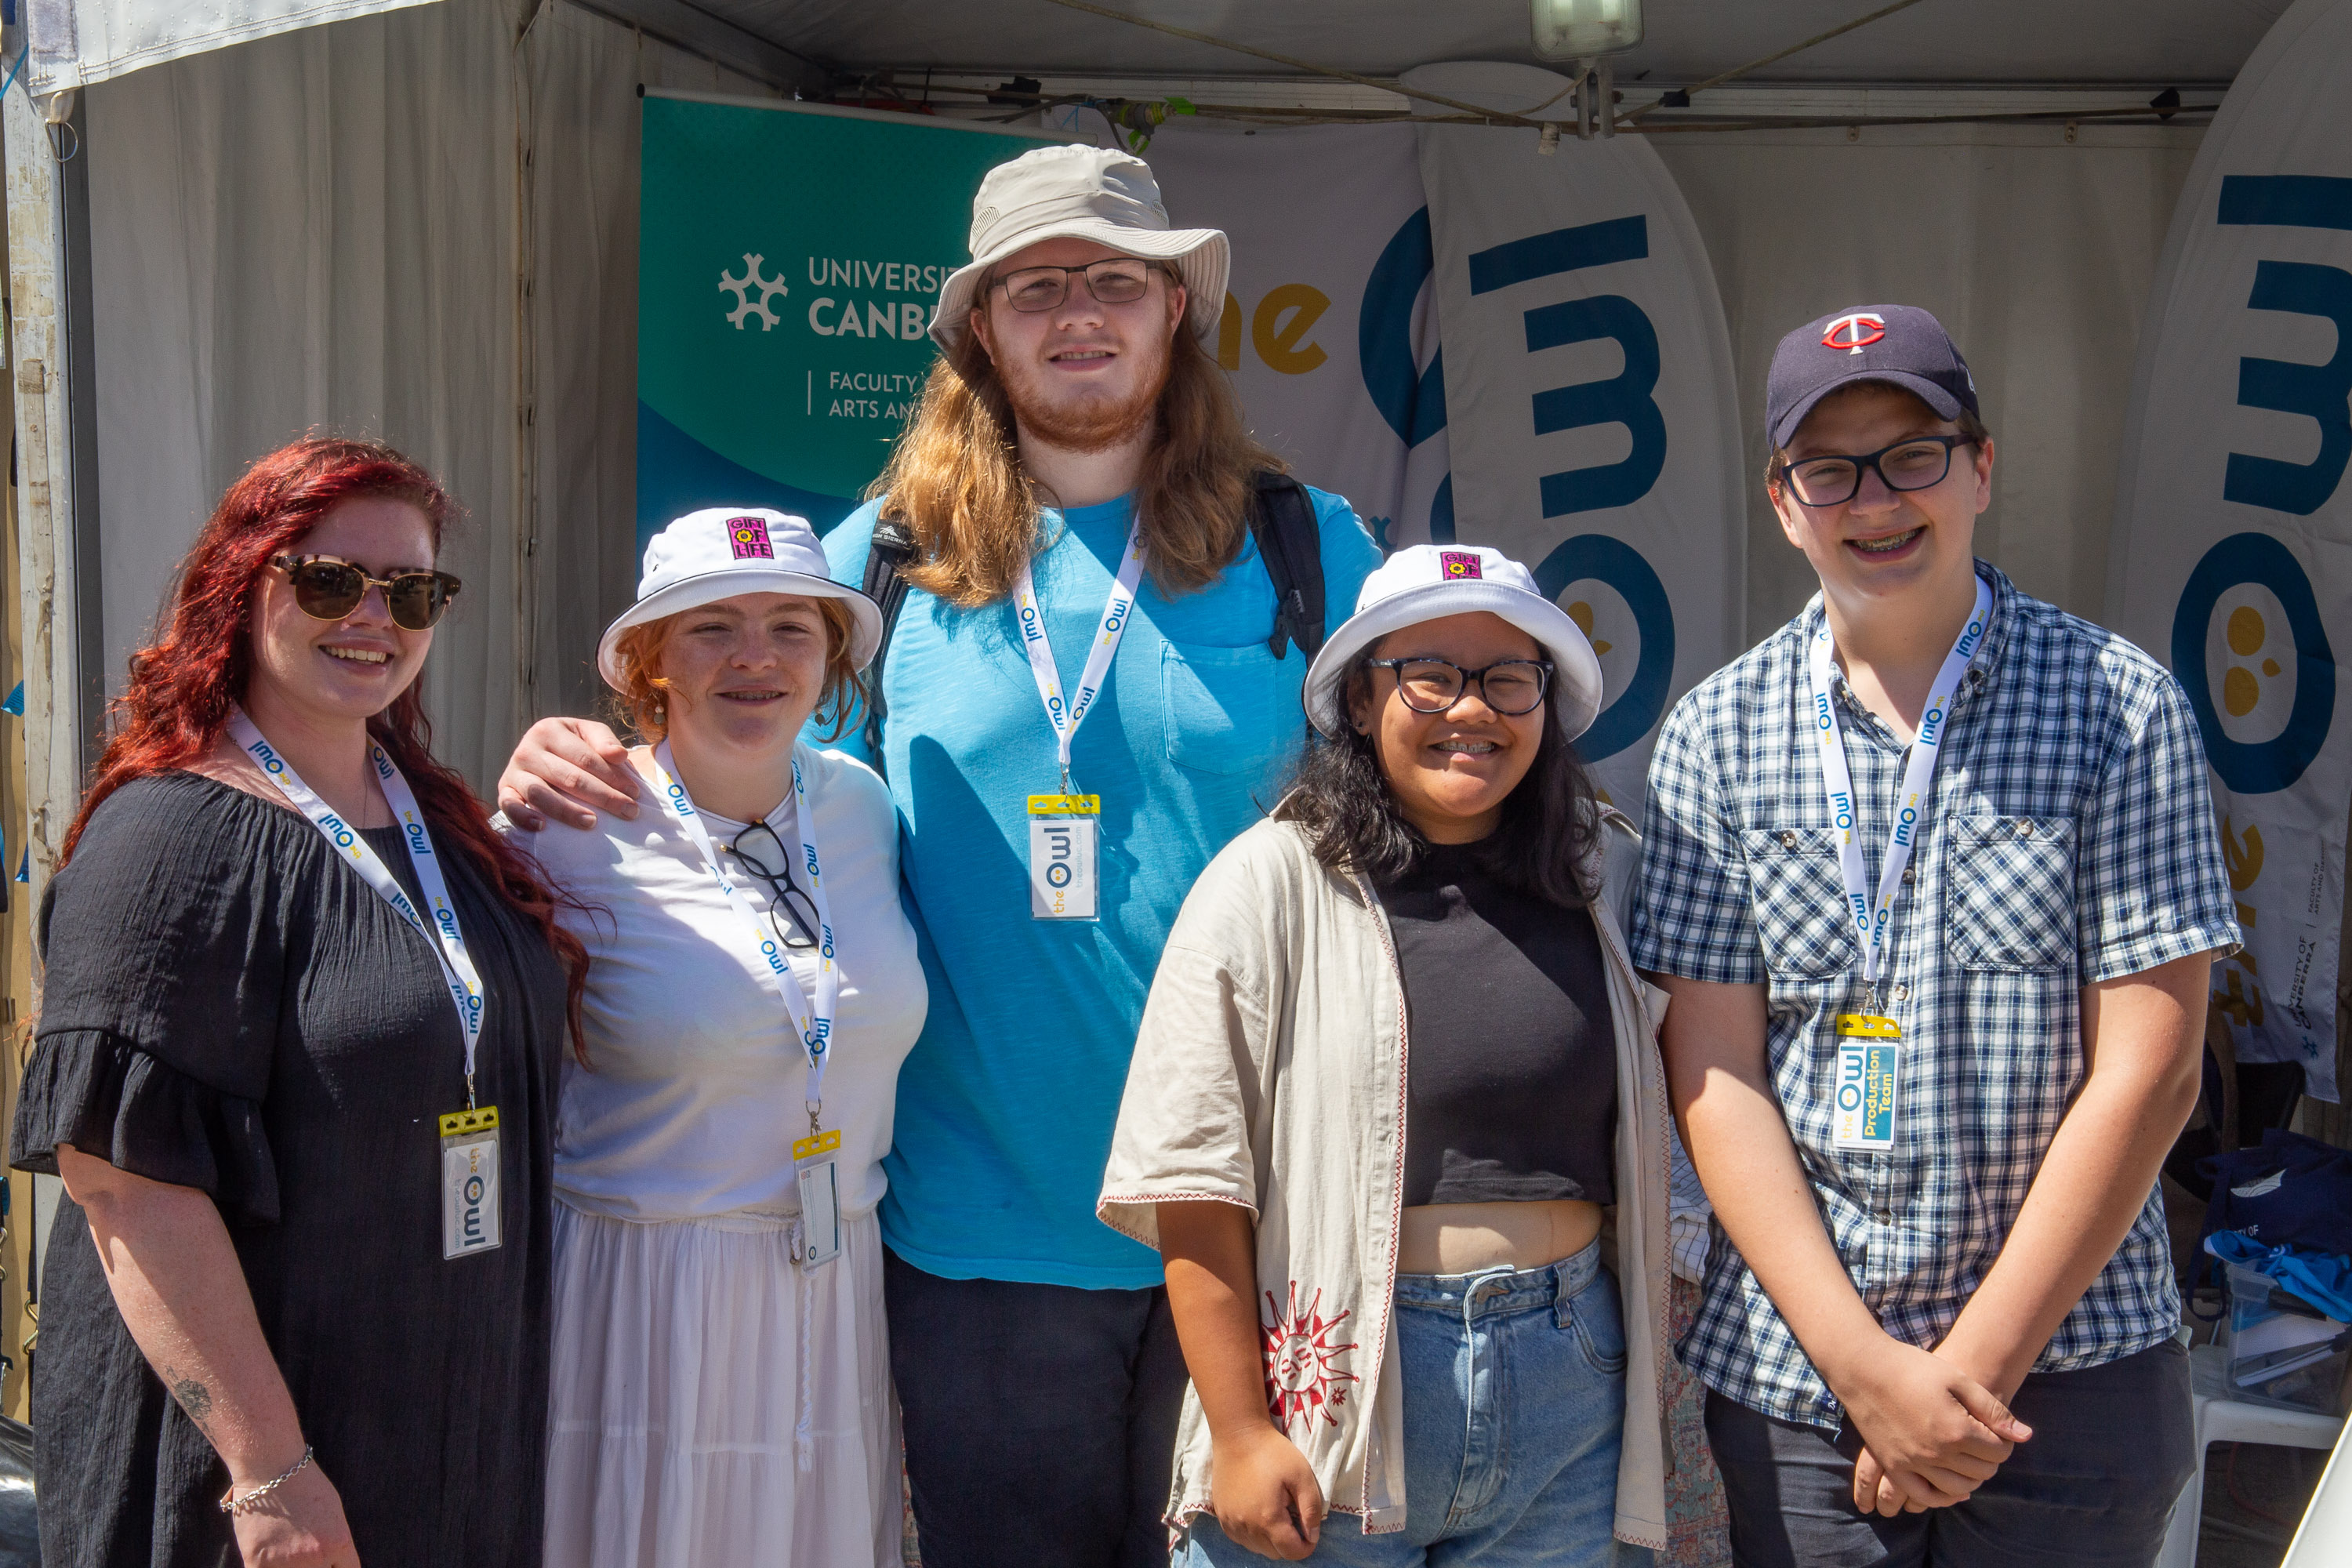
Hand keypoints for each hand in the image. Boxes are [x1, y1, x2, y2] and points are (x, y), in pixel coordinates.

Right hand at [231, 1456, 359, 1566]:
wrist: (270, 1468)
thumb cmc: (304, 1484)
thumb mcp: (333, 1511)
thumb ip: (334, 1541)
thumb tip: (334, 1562)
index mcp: (339, 1542)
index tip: (330, 1564)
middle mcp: (316, 1557)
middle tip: (304, 1555)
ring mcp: (285, 1563)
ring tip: (285, 1551)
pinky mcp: (256, 1563)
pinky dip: (266, 1567)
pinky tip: (267, 1557)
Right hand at [495, 718, 637, 829]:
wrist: (542, 755)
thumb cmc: (572, 746)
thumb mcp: (589, 734)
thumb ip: (605, 740)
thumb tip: (619, 755)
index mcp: (549, 730)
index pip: (586, 757)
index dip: (613, 776)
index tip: (635, 793)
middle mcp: (527, 749)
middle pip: (569, 777)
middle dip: (603, 796)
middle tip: (629, 811)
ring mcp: (514, 771)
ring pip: (540, 793)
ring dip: (568, 811)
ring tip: (593, 822)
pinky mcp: (504, 791)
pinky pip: (509, 806)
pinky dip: (523, 817)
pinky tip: (543, 827)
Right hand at [1208, 1423, 1325, 1560]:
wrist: (1238, 1434)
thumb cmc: (1273, 1452)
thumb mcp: (1302, 1476)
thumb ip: (1311, 1510)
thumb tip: (1312, 1536)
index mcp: (1268, 1519)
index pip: (1291, 1552)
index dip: (1306, 1546)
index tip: (1309, 1529)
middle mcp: (1246, 1527)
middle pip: (1274, 1553)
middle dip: (1288, 1542)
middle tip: (1292, 1516)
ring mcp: (1230, 1522)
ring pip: (1257, 1548)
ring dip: (1270, 1540)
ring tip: (1275, 1512)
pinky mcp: (1221, 1516)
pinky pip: (1241, 1538)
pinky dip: (1253, 1534)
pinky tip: (1258, 1512)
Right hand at [1833, 1337, 2030, 1511]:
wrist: (1863, 1367)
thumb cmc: (1912, 1367)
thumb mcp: (1957, 1379)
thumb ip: (1993, 1410)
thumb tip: (2025, 1436)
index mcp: (1956, 1430)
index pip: (2000, 1452)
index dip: (2004, 1440)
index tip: (1995, 1428)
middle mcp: (1936, 1452)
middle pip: (1982, 1472)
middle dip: (1990, 1459)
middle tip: (1983, 1441)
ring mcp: (1913, 1462)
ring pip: (1958, 1488)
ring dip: (1971, 1477)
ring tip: (1968, 1458)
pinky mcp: (1893, 1465)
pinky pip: (1923, 1495)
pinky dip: (1942, 1497)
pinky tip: (1951, 1486)